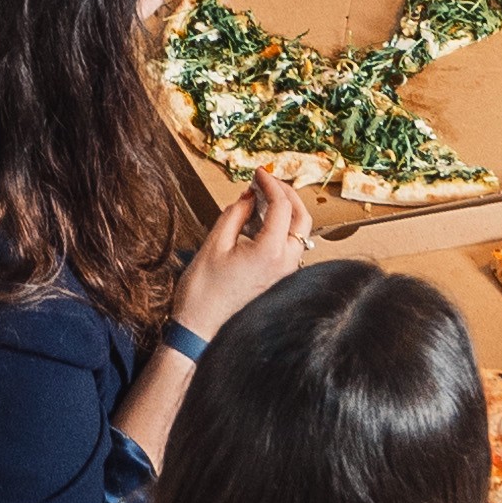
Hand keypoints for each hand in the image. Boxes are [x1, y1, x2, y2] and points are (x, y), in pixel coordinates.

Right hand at [176, 176, 316, 333]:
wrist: (200, 329)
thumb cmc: (203, 291)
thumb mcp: (214, 243)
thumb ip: (235, 214)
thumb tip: (249, 197)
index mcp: (270, 251)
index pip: (282, 206)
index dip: (270, 184)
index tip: (257, 173)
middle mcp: (285, 263)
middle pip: (301, 217)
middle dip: (287, 194)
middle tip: (267, 181)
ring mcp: (285, 273)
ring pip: (298, 233)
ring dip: (286, 211)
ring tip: (262, 199)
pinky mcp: (279, 280)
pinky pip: (289, 247)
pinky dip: (280, 228)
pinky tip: (260, 223)